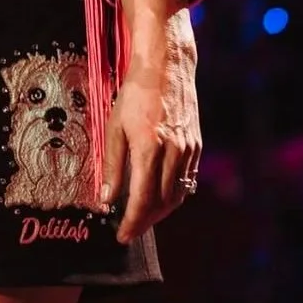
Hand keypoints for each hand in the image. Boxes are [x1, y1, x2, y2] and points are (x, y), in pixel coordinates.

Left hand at [100, 4, 200, 243]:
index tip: (122, 236)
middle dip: (146, 221)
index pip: (142, 200)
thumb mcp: (113, 126)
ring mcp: (188, 149)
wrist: (165, 66)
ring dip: (160, 211)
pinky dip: (173, 193)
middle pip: (162, 203)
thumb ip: (111, 165)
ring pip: (178, 194)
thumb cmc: (134, 94)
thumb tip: (106, 199)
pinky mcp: (196, 144)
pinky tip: (160, 195)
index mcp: (149, 148)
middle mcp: (173, 152)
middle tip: (129, 228)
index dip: (132, 223)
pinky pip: (187, 179)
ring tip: (142, 215)